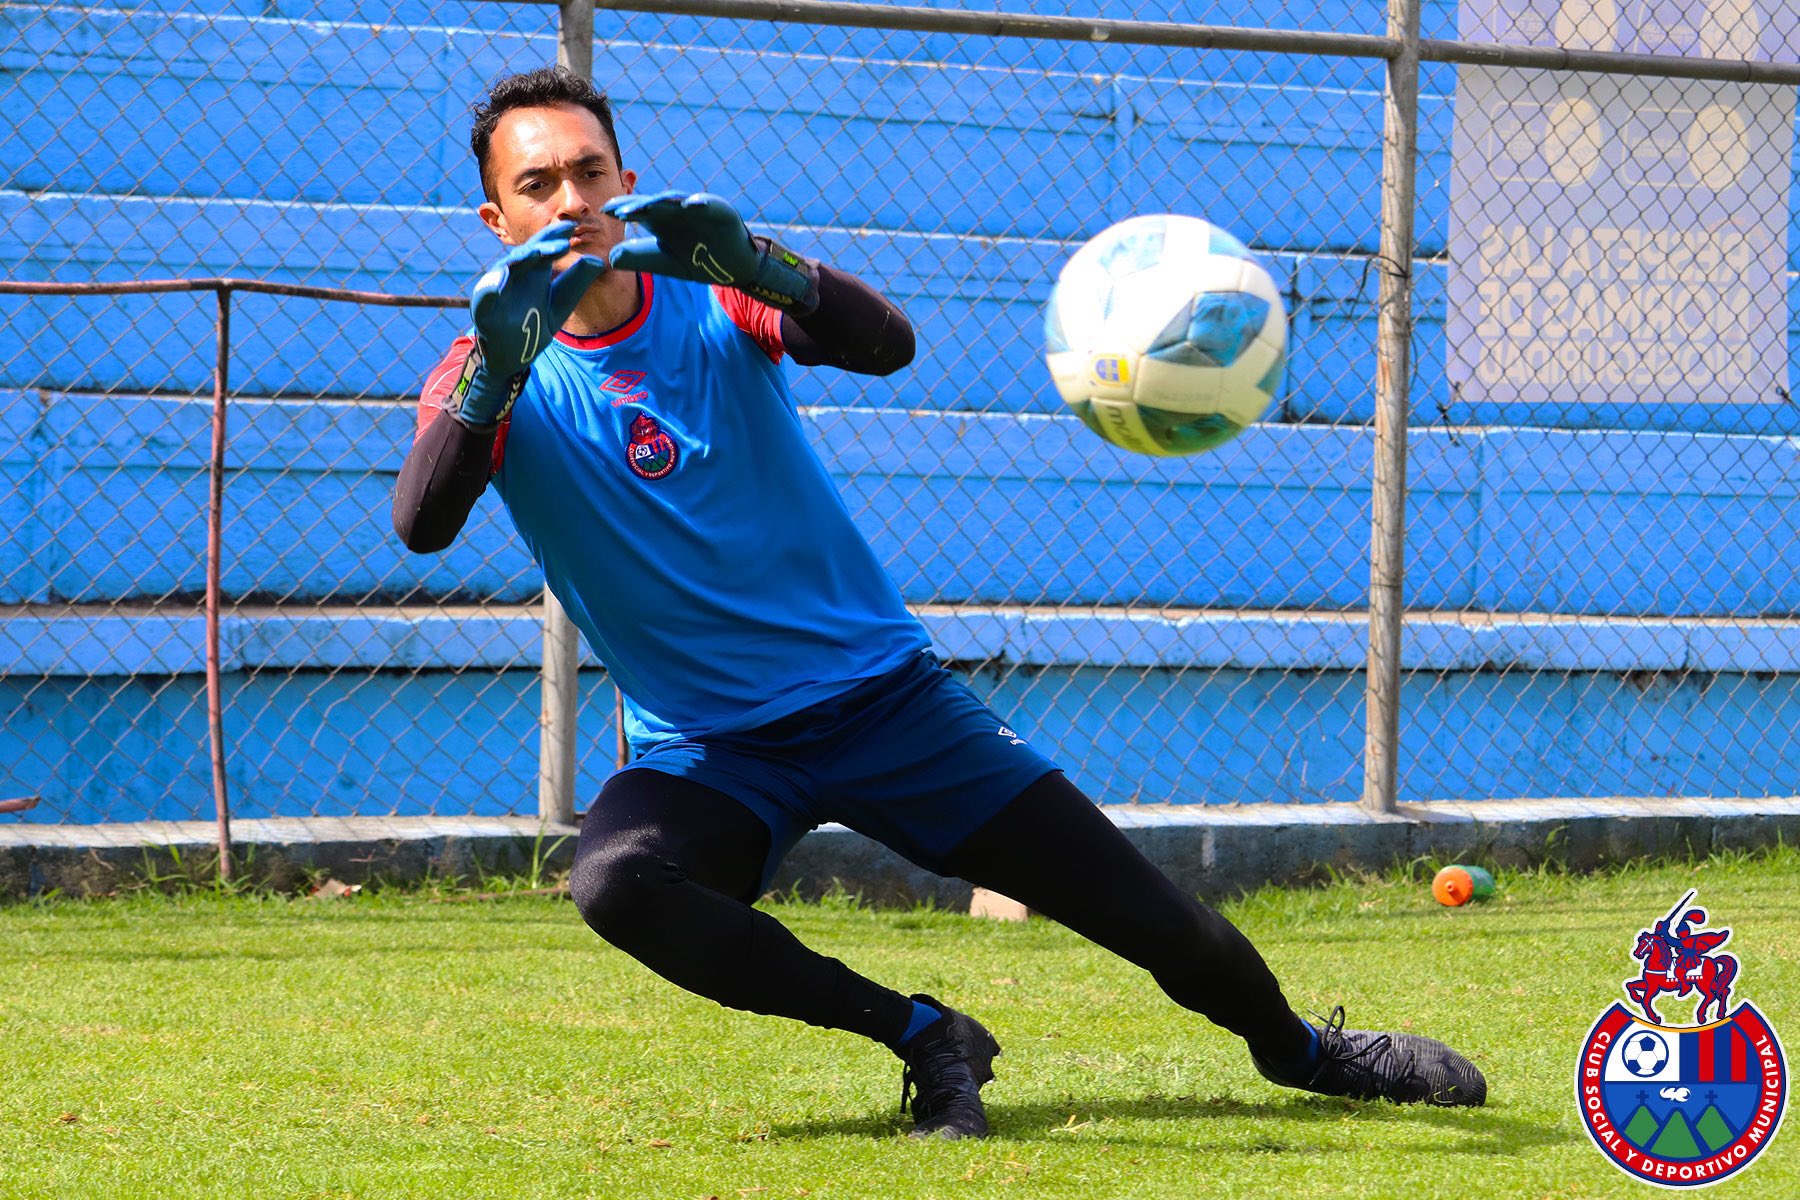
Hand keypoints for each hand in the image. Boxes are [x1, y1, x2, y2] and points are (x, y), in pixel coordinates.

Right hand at [453, 219, 605, 426]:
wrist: (514, 355)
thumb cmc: (536, 323)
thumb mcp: (561, 303)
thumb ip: (576, 282)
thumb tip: (598, 261)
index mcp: (534, 270)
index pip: (545, 247)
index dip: (556, 236)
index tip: (572, 227)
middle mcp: (515, 274)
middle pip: (527, 253)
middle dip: (543, 246)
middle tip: (562, 242)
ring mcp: (498, 288)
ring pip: (507, 268)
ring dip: (520, 260)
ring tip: (536, 253)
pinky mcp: (483, 307)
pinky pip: (485, 296)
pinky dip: (491, 288)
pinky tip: (499, 284)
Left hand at [603, 190, 818, 312]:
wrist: (734, 268)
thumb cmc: (699, 261)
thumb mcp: (665, 262)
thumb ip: (640, 258)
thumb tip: (611, 257)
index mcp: (661, 220)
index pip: (638, 211)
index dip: (624, 209)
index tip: (606, 212)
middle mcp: (676, 210)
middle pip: (654, 203)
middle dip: (639, 205)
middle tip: (621, 210)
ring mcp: (698, 208)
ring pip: (678, 201)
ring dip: (665, 201)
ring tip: (650, 205)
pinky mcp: (720, 210)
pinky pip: (709, 204)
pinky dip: (701, 202)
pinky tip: (690, 205)